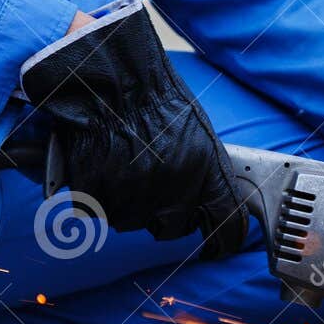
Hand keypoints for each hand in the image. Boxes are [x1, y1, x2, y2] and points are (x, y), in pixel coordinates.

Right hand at [21, 0, 247, 258]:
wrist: (111, 75)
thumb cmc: (154, 99)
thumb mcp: (198, 134)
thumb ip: (205, 175)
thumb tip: (208, 207)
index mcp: (207, 172)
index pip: (228, 227)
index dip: (223, 243)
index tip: (216, 248)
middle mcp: (175, 188)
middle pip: (171, 230)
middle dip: (161, 215)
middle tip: (149, 185)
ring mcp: (135, 193)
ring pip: (130, 221)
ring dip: (125, 203)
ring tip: (121, 166)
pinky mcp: (98, 192)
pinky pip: (96, 210)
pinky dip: (95, 195)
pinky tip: (99, 167)